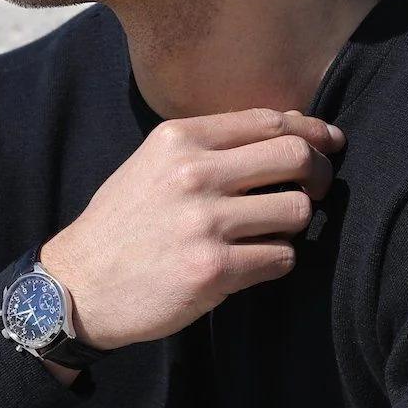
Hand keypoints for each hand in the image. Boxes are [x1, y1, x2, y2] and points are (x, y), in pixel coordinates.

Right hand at [41, 106, 344, 353]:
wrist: (78, 287)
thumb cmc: (123, 226)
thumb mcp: (152, 165)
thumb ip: (210, 147)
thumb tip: (290, 133)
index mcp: (180, 140)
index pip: (270, 120)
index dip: (311, 131)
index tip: (328, 144)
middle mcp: (193, 174)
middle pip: (296, 157)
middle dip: (320, 173)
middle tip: (317, 190)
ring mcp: (204, 223)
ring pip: (297, 210)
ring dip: (296, 224)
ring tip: (272, 232)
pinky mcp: (213, 269)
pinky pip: (281, 257)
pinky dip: (277, 261)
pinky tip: (254, 263)